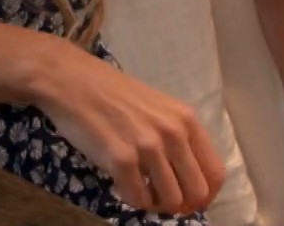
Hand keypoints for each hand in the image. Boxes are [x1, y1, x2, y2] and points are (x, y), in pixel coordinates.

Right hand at [32, 40, 225, 214]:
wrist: (68, 79)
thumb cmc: (108, 91)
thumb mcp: (156, 106)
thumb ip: (175, 135)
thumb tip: (185, 177)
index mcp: (186, 119)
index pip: (216, 173)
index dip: (205, 194)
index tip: (188, 198)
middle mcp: (173, 133)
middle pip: (197, 193)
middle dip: (181, 204)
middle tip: (159, 198)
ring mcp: (148, 147)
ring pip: (170, 201)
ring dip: (154, 202)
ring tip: (137, 187)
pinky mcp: (121, 159)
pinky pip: (138, 198)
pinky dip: (130, 198)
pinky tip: (119, 182)